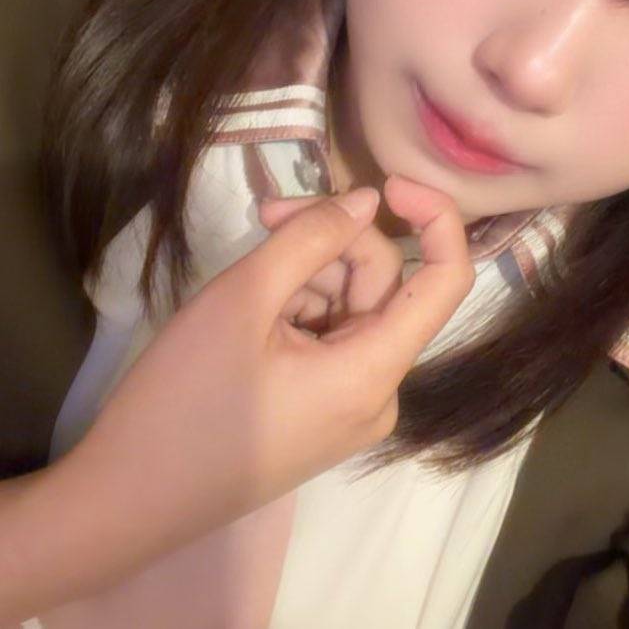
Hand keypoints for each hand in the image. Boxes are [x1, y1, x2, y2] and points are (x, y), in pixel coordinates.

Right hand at [41, 176, 472, 602]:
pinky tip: (244, 313)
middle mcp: (378, 394)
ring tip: (242, 281)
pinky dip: (295, 308)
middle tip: (267, 213)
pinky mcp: (318, 413)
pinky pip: (328, 339)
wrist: (122, 502)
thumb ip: (312, 238)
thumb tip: (367, 201)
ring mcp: (348, 408)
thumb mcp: (243, 299)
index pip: (448, 280)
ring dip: (306, 274)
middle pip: (382, 286)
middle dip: (331, 241)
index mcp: (375, 372)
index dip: (435, 219)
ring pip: (350, 308)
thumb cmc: (184, 398)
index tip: (385, 183)